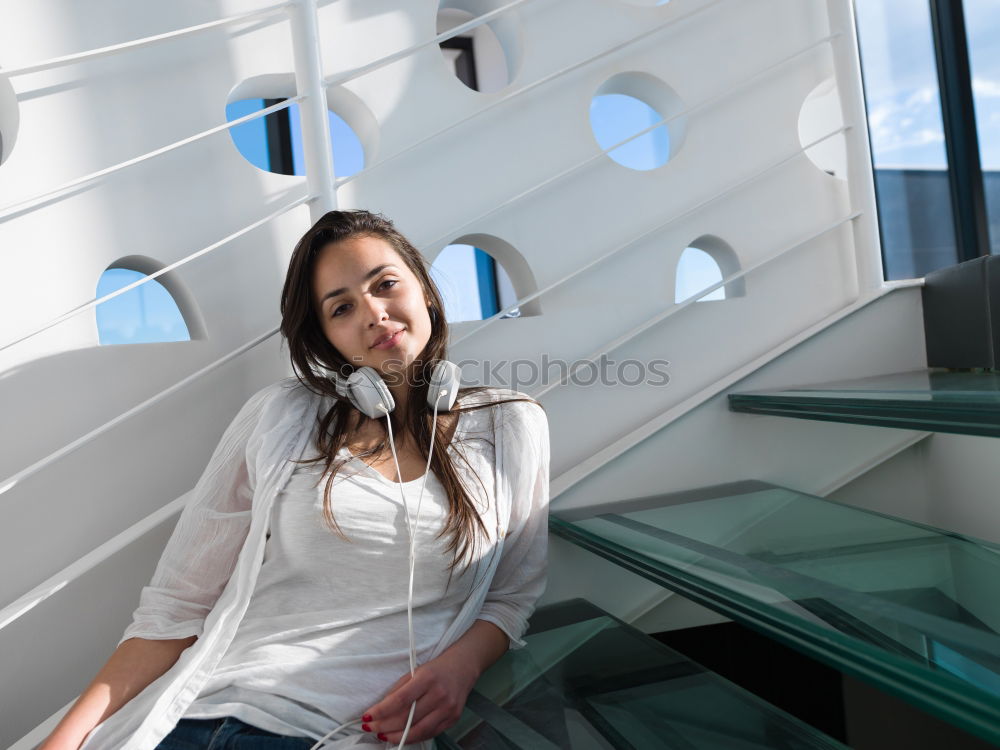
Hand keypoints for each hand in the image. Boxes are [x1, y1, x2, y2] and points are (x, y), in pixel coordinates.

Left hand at [360, 650, 478, 745]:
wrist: (463, 667)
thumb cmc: (436, 669)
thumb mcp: (415, 672)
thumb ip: (399, 690)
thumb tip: (380, 709)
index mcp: (427, 678)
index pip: (400, 700)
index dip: (381, 711)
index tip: (367, 716)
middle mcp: (439, 694)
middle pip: (407, 718)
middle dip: (384, 726)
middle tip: (370, 728)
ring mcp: (448, 709)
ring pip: (417, 731)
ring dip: (396, 737)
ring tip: (382, 736)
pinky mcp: (453, 719)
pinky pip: (429, 733)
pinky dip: (412, 737)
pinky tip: (400, 737)